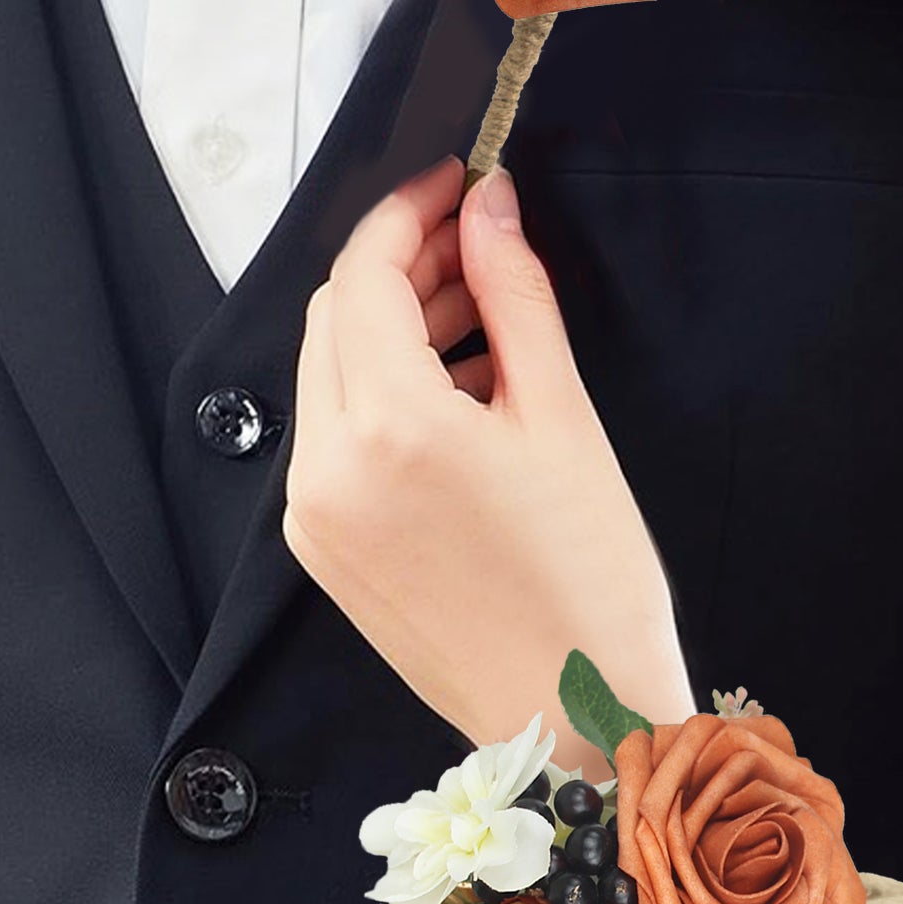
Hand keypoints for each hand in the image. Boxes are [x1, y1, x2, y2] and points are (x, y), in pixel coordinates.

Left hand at [281, 155, 695, 770]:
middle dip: (401, 266)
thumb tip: (492, 208)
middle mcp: (329, 469)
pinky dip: (382, 394)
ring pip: (331, 373)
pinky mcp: (321, 548)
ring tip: (482, 322)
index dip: (409, 213)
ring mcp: (314, 514)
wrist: (572, 718)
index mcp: (390, 429)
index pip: (367, 275)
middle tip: (477, 246)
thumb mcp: (564, 418)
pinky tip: (459, 396)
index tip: (455, 185)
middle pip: (337, 317)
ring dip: (392, 327)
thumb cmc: (588, 584)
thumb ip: (516, 296)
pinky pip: (335, 436)